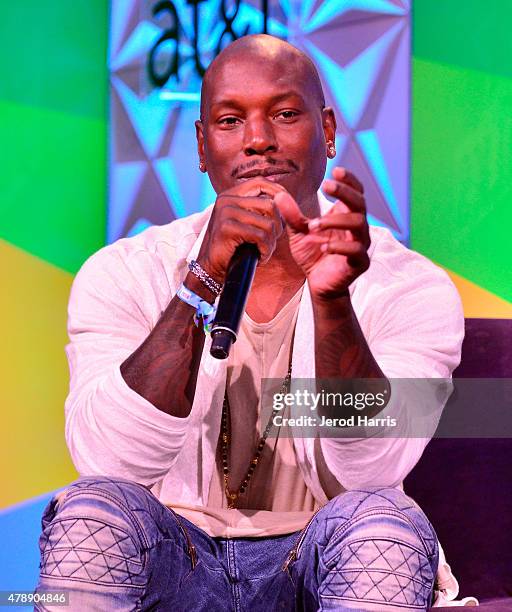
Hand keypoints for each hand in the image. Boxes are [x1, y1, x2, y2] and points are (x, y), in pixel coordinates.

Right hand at [196, 177, 285, 282]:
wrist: (212, 269)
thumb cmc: (234, 247)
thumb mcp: (246, 222)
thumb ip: (259, 208)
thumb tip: (283, 195)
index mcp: (231, 195)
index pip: (260, 183)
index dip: (278, 193)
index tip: (287, 211)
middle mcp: (226, 199)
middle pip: (270, 205)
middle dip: (278, 226)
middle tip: (271, 241)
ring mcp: (226, 212)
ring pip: (268, 223)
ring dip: (271, 242)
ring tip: (264, 251)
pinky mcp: (227, 228)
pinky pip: (260, 236)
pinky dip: (265, 249)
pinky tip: (260, 256)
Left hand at [274, 167, 369, 299]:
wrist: (319, 283)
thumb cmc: (313, 254)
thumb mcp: (299, 233)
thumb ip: (292, 215)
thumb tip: (279, 195)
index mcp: (346, 215)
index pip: (356, 192)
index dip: (349, 180)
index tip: (335, 170)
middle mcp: (357, 227)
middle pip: (360, 202)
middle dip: (344, 192)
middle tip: (326, 185)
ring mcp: (361, 245)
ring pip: (359, 224)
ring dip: (335, 221)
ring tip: (314, 226)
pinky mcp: (359, 263)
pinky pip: (356, 250)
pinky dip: (339, 246)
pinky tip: (324, 247)